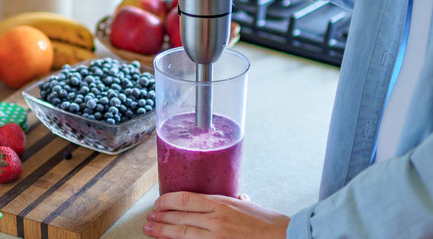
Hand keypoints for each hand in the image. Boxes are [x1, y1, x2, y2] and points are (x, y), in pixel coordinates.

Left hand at [143, 191, 289, 238]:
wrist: (284, 238)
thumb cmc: (270, 224)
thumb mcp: (250, 206)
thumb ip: (238, 201)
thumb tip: (238, 197)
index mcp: (221, 203)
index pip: (185, 198)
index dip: (167, 201)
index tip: (158, 202)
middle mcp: (215, 220)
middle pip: (179, 217)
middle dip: (160, 218)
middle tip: (148, 218)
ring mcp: (216, 238)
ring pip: (182, 234)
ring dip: (163, 232)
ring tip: (150, 230)